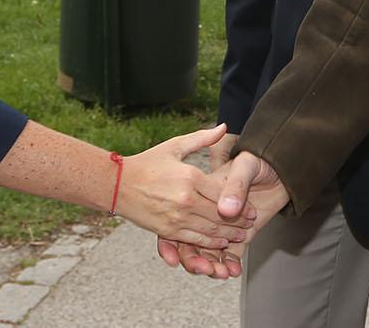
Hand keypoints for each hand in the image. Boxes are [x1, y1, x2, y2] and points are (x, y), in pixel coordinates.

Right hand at [154, 132, 240, 272]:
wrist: (117, 185)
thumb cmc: (147, 163)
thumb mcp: (175, 147)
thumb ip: (202, 139)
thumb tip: (224, 126)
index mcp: (190, 177)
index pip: (223, 194)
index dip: (241, 202)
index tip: (251, 205)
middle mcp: (185, 199)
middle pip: (220, 214)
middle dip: (239, 220)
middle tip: (251, 222)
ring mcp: (176, 217)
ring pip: (210, 230)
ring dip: (229, 234)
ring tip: (241, 234)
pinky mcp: (167, 230)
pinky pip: (195, 239)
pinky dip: (210, 243)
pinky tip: (220, 242)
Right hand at [165, 148, 287, 277]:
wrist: (281, 165)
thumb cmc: (259, 160)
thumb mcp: (246, 166)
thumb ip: (236, 185)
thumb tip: (226, 210)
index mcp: (201, 189)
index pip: (191, 214)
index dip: (191, 231)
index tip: (197, 249)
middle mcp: (208, 209)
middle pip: (194, 236)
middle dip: (198, 257)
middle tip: (206, 268)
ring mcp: (222, 223)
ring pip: (208, 248)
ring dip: (211, 264)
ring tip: (220, 273)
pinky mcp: (239, 233)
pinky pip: (228, 252)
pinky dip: (229, 263)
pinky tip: (233, 271)